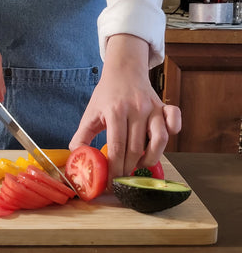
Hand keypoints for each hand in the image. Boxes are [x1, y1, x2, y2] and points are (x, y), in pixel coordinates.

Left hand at [69, 34, 180, 184]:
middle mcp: (136, 109)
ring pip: (160, 140)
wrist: (123, 70)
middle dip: (129, 169)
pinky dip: (172, 133)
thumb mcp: (90, 113)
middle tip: (122, 179)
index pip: (117, 147)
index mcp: (115, 111)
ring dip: (151, 158)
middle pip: (136, 148)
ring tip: (139, 164)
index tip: (112, 182)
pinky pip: (175, 121)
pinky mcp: (163, 106)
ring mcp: (152, 107)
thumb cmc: (107, 94)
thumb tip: (77, 157)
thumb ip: (82, 136)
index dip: (115, 169)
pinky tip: (158, 143)